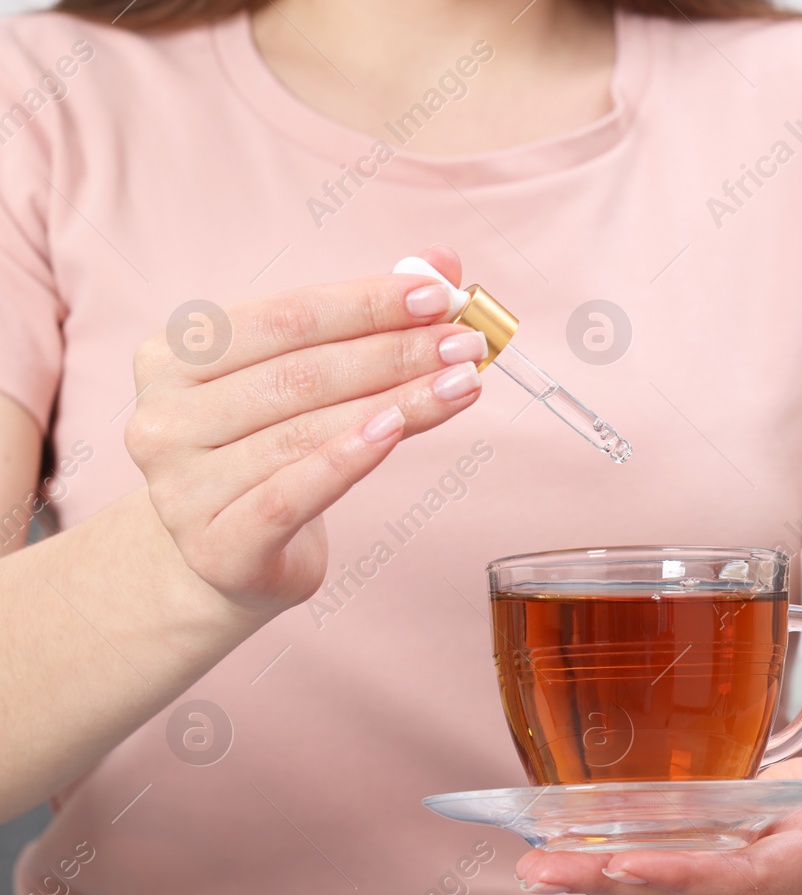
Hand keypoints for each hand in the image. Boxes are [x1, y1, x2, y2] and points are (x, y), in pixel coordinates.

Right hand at [126, 246, 483, 614]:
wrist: (227, 557)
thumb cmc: (271, 452)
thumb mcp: (305, 380)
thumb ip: (365, 320)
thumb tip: (441, 261)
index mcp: (175, 357)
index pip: (284, 317)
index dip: (366, 303)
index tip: (440, 296)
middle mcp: (164, 418)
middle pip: (300, 374)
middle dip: (394, 353)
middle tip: (466, 343)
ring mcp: (182, 487)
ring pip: (306, 431)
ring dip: (398, 402)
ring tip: (463, 384)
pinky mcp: (218, 545)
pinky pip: (292, 494)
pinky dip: (348, 459)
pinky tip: (398, 430)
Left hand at [513, 699, 801, 894]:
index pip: (750, 875)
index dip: (688, 872)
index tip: (628, 862)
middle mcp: (785, 873)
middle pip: (691, 886)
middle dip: (615, 879)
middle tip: (541, 865)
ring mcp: (758, 863)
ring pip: (672, 875)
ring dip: (602, 870)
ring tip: (533, 856)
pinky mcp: (738, 843)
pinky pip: (673, 852)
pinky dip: (620, 847)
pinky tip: (567, 834)